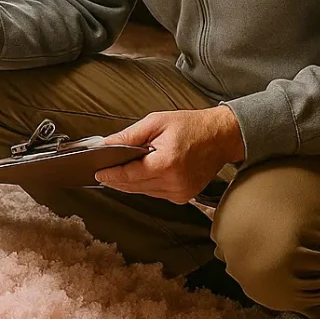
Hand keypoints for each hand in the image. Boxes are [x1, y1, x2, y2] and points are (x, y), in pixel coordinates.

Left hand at [95, 105, 245, 203]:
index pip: (129, 175)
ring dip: (129, 183)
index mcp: (167, 163)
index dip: (111, 174)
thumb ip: (129, 136)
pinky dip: (145, 185)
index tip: (97, 172)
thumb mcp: (156, 122)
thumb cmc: (191, 126)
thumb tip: (105, 144)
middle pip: (134, 186)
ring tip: (118, 171)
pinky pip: (155, 193)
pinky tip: (140, 174)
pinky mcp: (184, 196)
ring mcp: (180, 192)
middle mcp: (174, 182)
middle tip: (102, 170)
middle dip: (116, 179)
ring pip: (143, 192)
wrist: (222, 137)